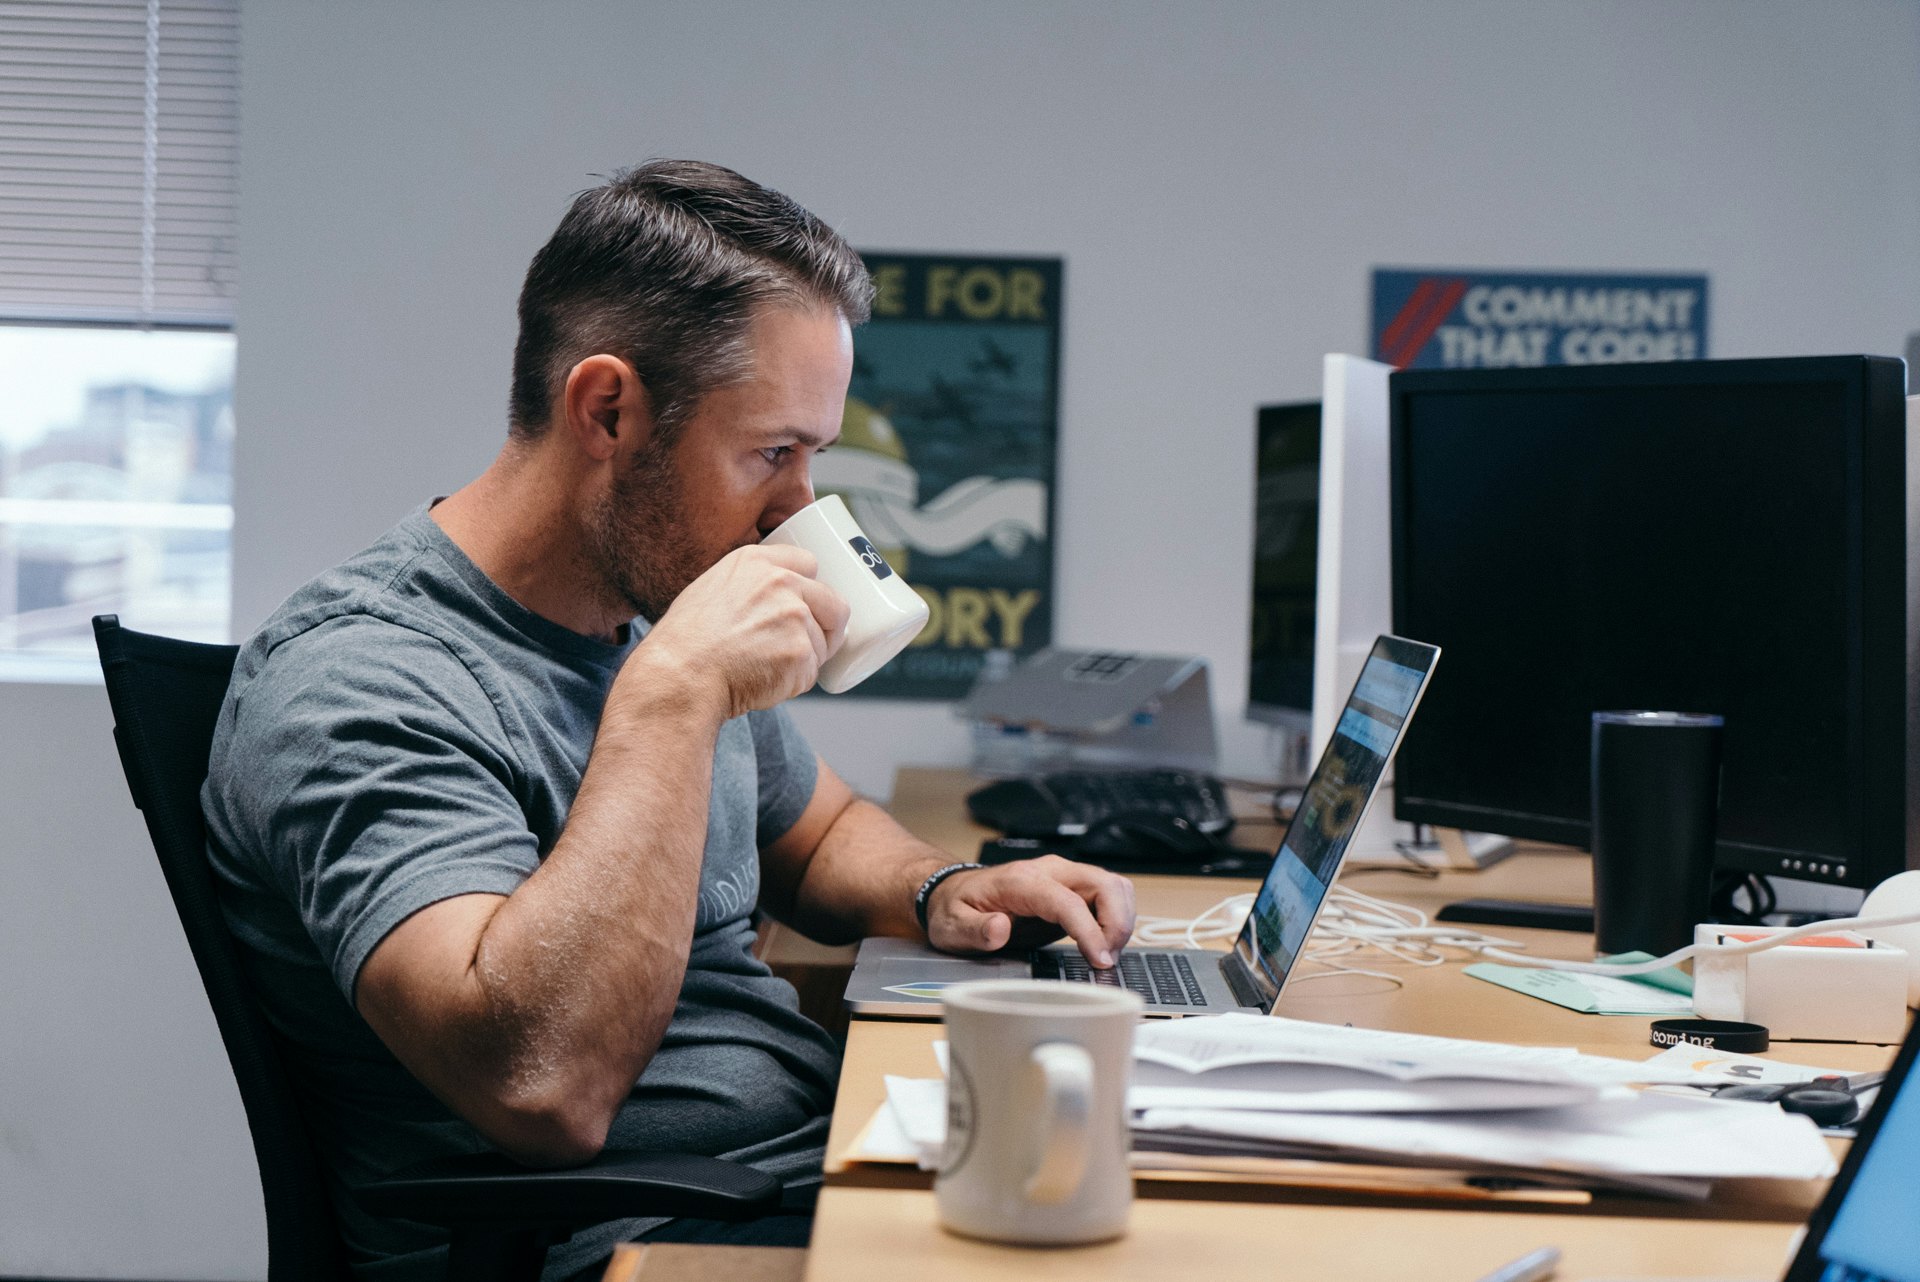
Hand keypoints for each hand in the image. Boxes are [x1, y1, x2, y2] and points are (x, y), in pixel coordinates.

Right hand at [634, 544, 850, 717]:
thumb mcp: (712, 589)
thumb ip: (750, 585)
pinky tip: (765, 681)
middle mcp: (782, 583)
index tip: (807, 605)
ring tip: (765, 667)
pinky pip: (812, 672)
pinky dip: (794, 683)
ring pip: (823, 644)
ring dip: (804, 660)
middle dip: (827, 627)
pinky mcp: (801, 653)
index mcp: (757, 562)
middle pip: (834, 604)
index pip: (809, 563)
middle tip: (804, 646)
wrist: (680, 675)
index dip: (810, 589)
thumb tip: (778, 598)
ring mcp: (795, 617)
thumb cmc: (687, 642)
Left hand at [925, 856, 1135, 967]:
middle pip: (1104, 884)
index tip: (1100, 960)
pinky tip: (1104, 943)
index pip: (1068, 901)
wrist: (953, 892)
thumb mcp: (952, 926)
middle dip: (1117, 924)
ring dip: (1122, 921)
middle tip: (1107, 959)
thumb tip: (999, 929)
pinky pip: (1109, 894)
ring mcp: (1064, 877)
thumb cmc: (955, 908)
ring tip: (1107, 953)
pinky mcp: (1072, 888)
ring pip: (1114, 886)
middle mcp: (1048, 871)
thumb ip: (975, 930)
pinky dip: (1117, 918)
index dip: (1090, 931)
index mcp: (1021, 880)